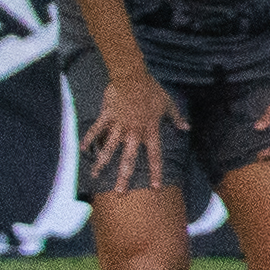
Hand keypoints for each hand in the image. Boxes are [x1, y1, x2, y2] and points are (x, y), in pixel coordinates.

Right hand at [79, 66, 166, 189]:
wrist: (132, 76)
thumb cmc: (152, 90)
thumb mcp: (168, 104)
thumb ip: (176, 118)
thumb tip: (186, 128)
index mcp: (150, 130)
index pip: (154, 155)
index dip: (155, 171)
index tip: (154, 187)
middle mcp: (134, 132)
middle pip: (129, 158)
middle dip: (124, 176)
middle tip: (119, 192)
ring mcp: (118, 125)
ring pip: (109, 148)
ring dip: (102, 163)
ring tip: (95, 176)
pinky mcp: (106, 117)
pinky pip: (96, 130)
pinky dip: (89, 139)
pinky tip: (83, 150)